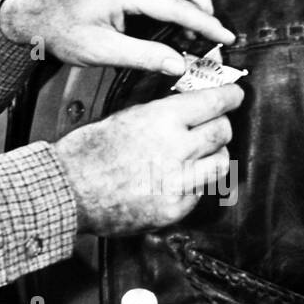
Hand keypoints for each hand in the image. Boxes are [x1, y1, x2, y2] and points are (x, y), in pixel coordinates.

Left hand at [0, 0, 233, 74]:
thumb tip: (180, 65)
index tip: (226, 40)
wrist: (29, 14)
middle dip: (202, 3)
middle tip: (205, 32)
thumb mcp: (101, 52)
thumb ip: (144, 57)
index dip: (207, 24)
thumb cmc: (59, 31)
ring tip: (188, 16)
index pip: (180, 5)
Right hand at [49, 85, 241, 234]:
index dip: (229, 97)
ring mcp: (178, 181)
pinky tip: (176, 181)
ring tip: (198, 156)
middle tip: (214, 126)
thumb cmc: (86, 153)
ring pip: (221, 163)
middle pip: (222, 132)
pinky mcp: (175, 208)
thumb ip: (158, 113)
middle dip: (220, 126)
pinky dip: (194, 184)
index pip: (213, 102)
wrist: (68, 192)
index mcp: (161, 119)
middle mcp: (176, 148)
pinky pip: (200, 192)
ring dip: (213, 156)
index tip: (235, 95)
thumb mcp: (123, 117)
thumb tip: (185, 105)